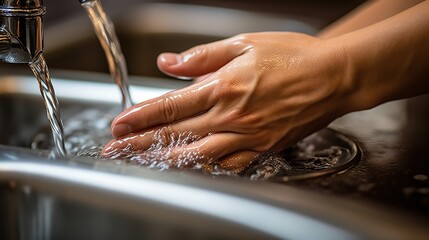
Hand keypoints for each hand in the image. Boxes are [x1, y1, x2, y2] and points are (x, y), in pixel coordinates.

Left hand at [102, 32, 351, 171]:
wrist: (334, 76)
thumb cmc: (293, 56)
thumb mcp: (245, 44)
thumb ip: (202, 57)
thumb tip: (168, 63)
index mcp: (224, 87)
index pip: (172, 105)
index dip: (142, 116)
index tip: (120, 124)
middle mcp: (232, 116)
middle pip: (178, 132)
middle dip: (142, 142)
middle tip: (116, 149)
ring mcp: (248, 136)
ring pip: (199, 154)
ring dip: (166, 159)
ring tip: (142, 165)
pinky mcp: (264, 148)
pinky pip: (230, 164)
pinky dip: (206, 168)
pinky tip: (189, 170)